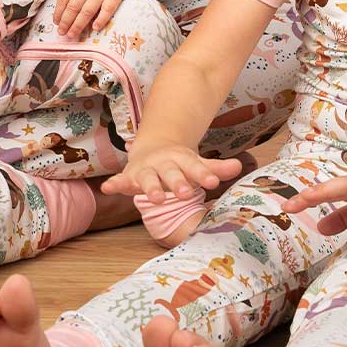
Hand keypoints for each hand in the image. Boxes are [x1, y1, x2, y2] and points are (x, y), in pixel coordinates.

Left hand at [54, 0, 125, 38]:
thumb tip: (61, 12)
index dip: (58, 12)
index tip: (56, 22)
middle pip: (74, 7)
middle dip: (66, 22)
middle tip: (62, 32)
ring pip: (87, 11)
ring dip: (78, 25)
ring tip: (72, 34)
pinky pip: (107, 10)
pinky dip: (101, 20)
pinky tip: (94, 28)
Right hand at [101, 141, 241, 202]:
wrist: (153, 147)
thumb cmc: (180, 163)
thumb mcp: (197, 164)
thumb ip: (215, 168)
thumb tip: (239, 166)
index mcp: (182, 160)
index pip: (194, 167)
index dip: (203, 175)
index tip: (213, 183)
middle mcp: (163, 164)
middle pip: (171, 173)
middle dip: (177, 183)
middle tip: (186, 194)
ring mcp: (146, 170)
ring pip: (147, 178)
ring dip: (150, 187)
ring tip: (155, 198)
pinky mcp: (129, 176)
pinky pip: (120, 181)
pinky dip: (114, 184)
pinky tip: (107, 188)